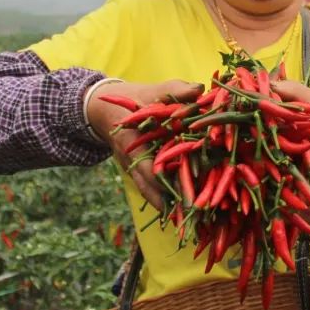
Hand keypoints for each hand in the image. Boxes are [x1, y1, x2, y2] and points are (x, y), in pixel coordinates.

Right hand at [85, 79, 203, 211]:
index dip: (163, 181)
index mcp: (133, 142)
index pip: (147, 167)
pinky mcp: (142, 170)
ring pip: (151, 191)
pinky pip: (153, 188)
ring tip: (185, 220)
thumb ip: (176, 90)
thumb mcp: (155, 91)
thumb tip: (198, 89)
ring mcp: (136, 168)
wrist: (110, 107)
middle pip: (150, 187)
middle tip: (189, 215)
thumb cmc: (138, 97)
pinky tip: (181, 212)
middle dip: (168, 201)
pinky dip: (165, 198)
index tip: (179, 194)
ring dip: (167, 205)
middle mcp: (132, 160)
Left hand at [270, 80, 309, 221]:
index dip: (285, 182)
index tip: (266, 188)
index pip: (304, 170)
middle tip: (265, 207)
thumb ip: (289, 91)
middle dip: (288, 203)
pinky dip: (308, 210)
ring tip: (275, 216)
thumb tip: (264, 84)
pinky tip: (291, 214)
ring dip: (298, 211)